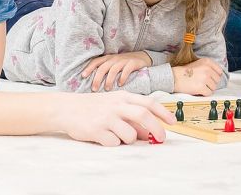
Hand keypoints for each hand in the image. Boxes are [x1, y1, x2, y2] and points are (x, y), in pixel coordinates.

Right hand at [59, 91, 174, 145]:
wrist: (67, 109)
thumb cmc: (95, 107)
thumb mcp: (115, 106)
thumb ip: (132, 117)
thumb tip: (150, 134)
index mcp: (123, 97)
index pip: (148, 103)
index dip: (163, 113)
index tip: (173, 122)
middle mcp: (116, 105)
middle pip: (144, 116)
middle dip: (157, 129)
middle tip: (161, 139)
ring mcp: (106, 118)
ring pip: (130, 135)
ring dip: (130, 139)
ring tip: (119, 135)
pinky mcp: (96, 130)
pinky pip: (114, 143)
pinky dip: (113, 143)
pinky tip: (104, 136)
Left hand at [81, 51, 153, 91]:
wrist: (142, 57)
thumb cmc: (124, 63)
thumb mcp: (113, 64)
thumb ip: (105, 69)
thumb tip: (93, 82)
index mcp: (108, 58)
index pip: (96, 61)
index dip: (89, 68)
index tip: (83, 76)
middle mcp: (114, 58)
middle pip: (103, 68)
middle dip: (97, 78)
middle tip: (94, 89)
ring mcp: (124, 60)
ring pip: (113, 69)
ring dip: (109, 80)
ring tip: (107, 89)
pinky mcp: (133, 63)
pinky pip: (126, 70)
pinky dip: (122, 77)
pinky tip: (120, 84)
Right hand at [171, 58, 223, 95]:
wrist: (174, 77)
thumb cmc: (185, 72)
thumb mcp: (198, 64)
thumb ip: (208, 67)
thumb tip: (218, 75)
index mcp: (207, 62)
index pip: (219, 71)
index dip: (215, 76)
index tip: (210, 79)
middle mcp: (207, 69)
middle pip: (217, 80)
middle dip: (211, 83)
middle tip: (203, 83)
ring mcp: (205, 78)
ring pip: (214, 87)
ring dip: (208, 89)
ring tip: (199, 86)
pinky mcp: (201, 87)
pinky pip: (209, 93)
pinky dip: (204, 94)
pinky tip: (198, 90)